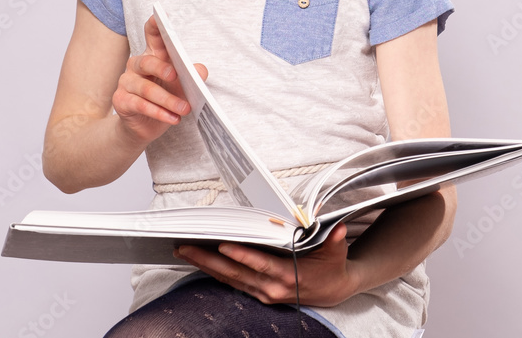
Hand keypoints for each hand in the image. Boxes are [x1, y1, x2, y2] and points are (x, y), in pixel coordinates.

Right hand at [112, 15, 206, 146]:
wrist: (145, 127)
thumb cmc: (166, 100)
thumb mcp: (183, 87)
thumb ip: (192, 76)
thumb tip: (200, 70)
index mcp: (153, 55)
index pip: (152, 36)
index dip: (155, 26)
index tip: (158, 17)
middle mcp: (136, 65)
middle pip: (147, 62)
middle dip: (162, 68)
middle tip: (176, 76)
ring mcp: (126, 82)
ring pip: (146, 88)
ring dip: (167, 100)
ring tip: (184, 108)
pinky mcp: (121, 101)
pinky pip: (140, 105)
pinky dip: (159, 113)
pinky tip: (172, 118)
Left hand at [174, 223, 357, 307]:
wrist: (333, 290)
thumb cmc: (331, 266)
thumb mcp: (336, 252)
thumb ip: (334, 240)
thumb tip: (337, 227)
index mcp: (289, 276)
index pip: (260, 265)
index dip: (242, 256)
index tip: (223, 246)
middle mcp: (272, 288)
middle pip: (235, 273)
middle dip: (208, 260)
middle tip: (186, 246)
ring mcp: (264, 293)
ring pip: (229, 279)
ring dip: (205, 266)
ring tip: (184, 251)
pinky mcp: (259, 294)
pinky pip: (233, 283)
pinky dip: (215, 273)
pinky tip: (200, 262)